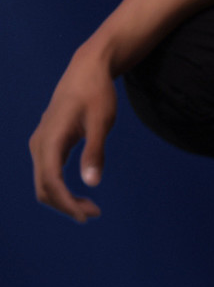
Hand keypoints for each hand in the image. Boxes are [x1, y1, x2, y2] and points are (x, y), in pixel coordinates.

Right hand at [29, 53, 117, 221]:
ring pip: (44, 183)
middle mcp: (40, 143)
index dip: (66, 202)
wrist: (87, 70)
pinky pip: (48, 174)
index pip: (51, 180)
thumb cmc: (96, 92)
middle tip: (94, 213)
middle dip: (66, 205)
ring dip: (63, 199)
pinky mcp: (47, 145)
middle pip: (44, 187)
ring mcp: (41, 144)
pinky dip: (62, 189)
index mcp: (51, 138)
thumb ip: (95, 151)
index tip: (85, 216)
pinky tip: (80, 194)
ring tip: (91, 208)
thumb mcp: (101, 121)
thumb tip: (91, 182)